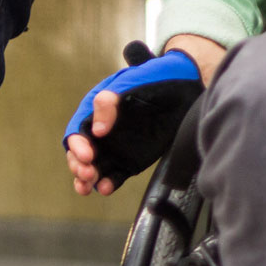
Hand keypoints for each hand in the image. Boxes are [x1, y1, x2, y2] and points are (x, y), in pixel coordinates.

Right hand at [61, 42, 202, 197]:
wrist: (187, 86)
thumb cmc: (156, 78)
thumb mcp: (131, 82)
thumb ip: (109, 102)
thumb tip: (96, 130)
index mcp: (96, 112)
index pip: (78, 131)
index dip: (77, 145)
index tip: (87, 155)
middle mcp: (101, 132)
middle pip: (80, 153)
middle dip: (79, 165)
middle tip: (88, 173)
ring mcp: (115, 147)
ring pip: (93, 167)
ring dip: (87, 179)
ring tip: (89, 186)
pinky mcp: (130, 160)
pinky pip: (114, 175)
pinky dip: (108, 183)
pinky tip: (106, 188)